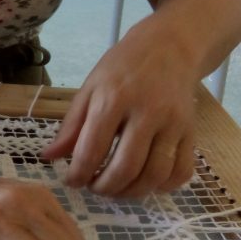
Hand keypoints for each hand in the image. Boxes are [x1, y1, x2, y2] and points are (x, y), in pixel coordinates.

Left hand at [42, 24, 197, 197]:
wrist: (169, 47)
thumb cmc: (123, 68)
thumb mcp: (89, 89)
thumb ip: (71, 126)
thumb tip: (48, 157)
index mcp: (114, 99)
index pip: (92, 149)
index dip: (78, 174)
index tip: (72, 181)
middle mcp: (147, 112)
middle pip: (126, 167)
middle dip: (105, 188)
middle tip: (94, 187)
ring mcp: (174, 123)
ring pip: (155, 175)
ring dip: (132, 192)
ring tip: (117, 188)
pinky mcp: (191, 131)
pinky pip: (181, 171)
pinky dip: (164, 187)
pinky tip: (146, 183)